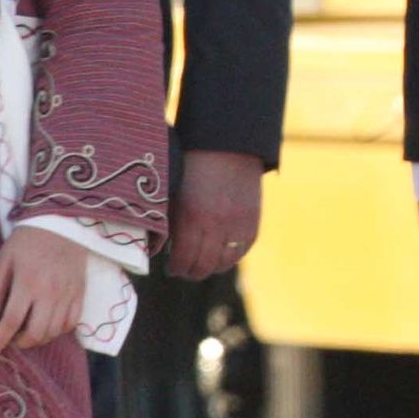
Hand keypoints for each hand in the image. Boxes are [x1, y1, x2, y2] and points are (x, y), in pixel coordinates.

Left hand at [0, 225, 88, 356]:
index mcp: (27, 283)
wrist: (61, 225)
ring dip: (39, 339)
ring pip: (55, 331)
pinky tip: (49, 326)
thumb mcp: (4, 260)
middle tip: (12, 340)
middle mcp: (50, 293)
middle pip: (36, 332)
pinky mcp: (80, 293)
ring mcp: (68, 294)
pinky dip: (59, 331)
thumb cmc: (27, 242)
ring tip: (29, 333)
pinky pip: (72, 323)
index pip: (12, 321)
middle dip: (21, 343)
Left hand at [169, 148, 264, 278]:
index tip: (171, 268)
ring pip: (225, 263)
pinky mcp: (253, 221)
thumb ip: (172, 223)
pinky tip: (222, 253)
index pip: (184, 259)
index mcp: (192, 217)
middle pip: (204, 266)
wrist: (228, 145)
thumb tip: (165, 248)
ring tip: (204, 263)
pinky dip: (231, 256)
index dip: (176, 268)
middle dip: (192, 272)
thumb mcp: (176, 194)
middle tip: (185, 270)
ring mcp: (238, 224)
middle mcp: (217, 225)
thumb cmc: (193, 166)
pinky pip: (243, 250)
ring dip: (212, 267)